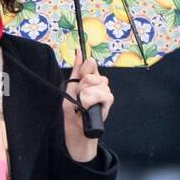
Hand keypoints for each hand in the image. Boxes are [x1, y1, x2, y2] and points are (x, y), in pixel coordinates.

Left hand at [62, 46, 113, 161]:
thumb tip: (79, 50)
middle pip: (92, 73)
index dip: (83, 71)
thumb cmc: (72, 110)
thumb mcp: (70, 87)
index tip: (78, 82)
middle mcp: (100, 83)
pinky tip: (87, 109)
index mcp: (91, 78)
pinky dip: (89, 102)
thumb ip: (77, 70)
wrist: (75, 129)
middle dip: (81, 86)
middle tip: (79, 99)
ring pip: (95, 83)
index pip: (90, 63)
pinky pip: (101, 94)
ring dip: (84, 96)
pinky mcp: (109, 102)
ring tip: (83, 106)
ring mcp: (106, 92)